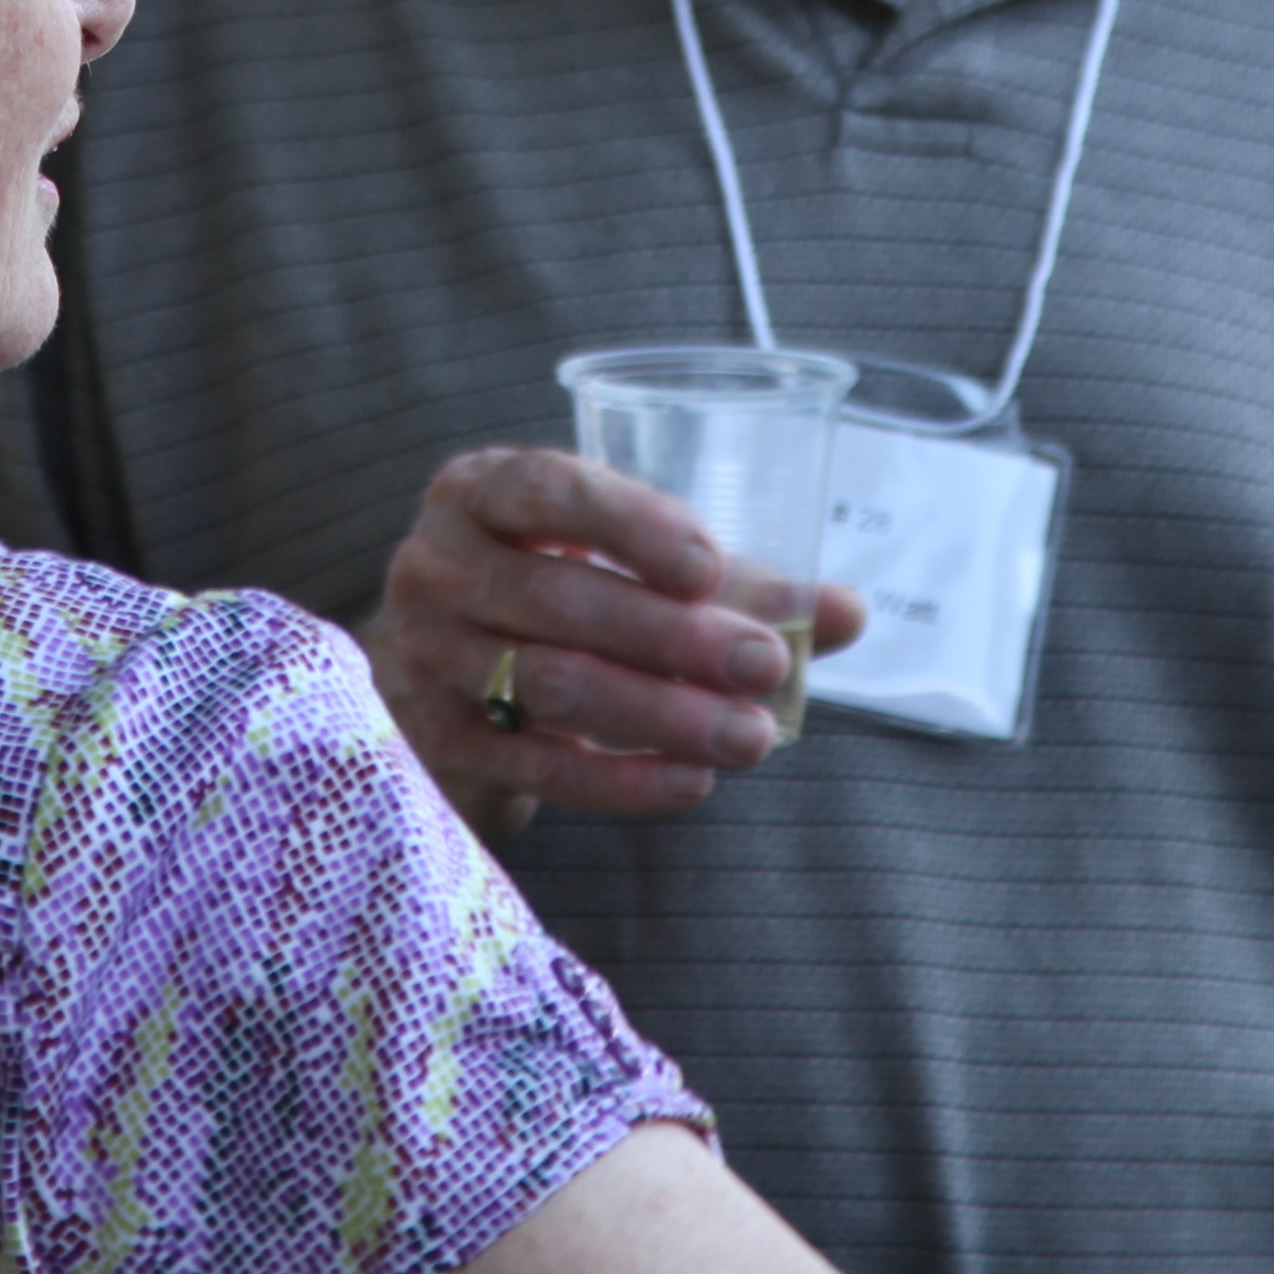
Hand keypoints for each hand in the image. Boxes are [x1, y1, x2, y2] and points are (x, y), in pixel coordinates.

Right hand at [365, 447, 868, 822]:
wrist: (439, 683)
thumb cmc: (555, 597)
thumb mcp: (623, 567)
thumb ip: (731, 583)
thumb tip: (845, 613)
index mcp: (481, 491)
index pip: (550, 490)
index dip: (631, 524)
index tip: (710, 566)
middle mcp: (437, 566)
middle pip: (560, 599)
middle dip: (675, 637)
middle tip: (767, 664)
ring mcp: (427, 657)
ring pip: (552, 686)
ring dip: (662, 714)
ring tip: (752, 736)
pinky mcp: (441, 743)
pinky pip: (539, 765)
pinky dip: (622, 780)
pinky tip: (692, 783)